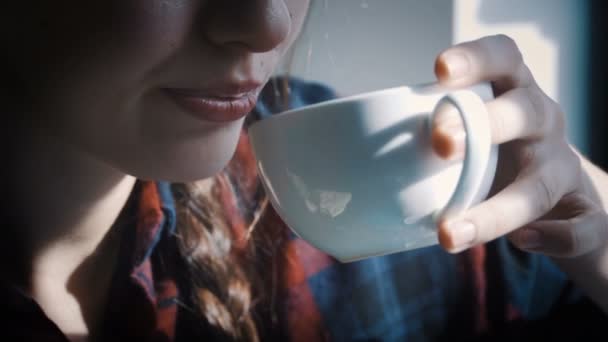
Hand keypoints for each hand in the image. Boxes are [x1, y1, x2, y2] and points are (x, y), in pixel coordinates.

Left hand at [432, 35, 607, 256]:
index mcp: (513, 95)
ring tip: (449, 233)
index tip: (440, 70)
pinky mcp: (583, 211)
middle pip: (524, 112)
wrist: (560, 196)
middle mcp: (542, 124)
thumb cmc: (497, 157)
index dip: (476, 59)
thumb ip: (432, 137)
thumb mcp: (472, 135)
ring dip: (495, 211)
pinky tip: (522, 241)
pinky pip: (577, 228)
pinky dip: (550, 237)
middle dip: (484, 125)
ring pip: (540, 185)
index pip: (504, 60)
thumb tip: (361, 165)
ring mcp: (563, 168)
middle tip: (440, 144)